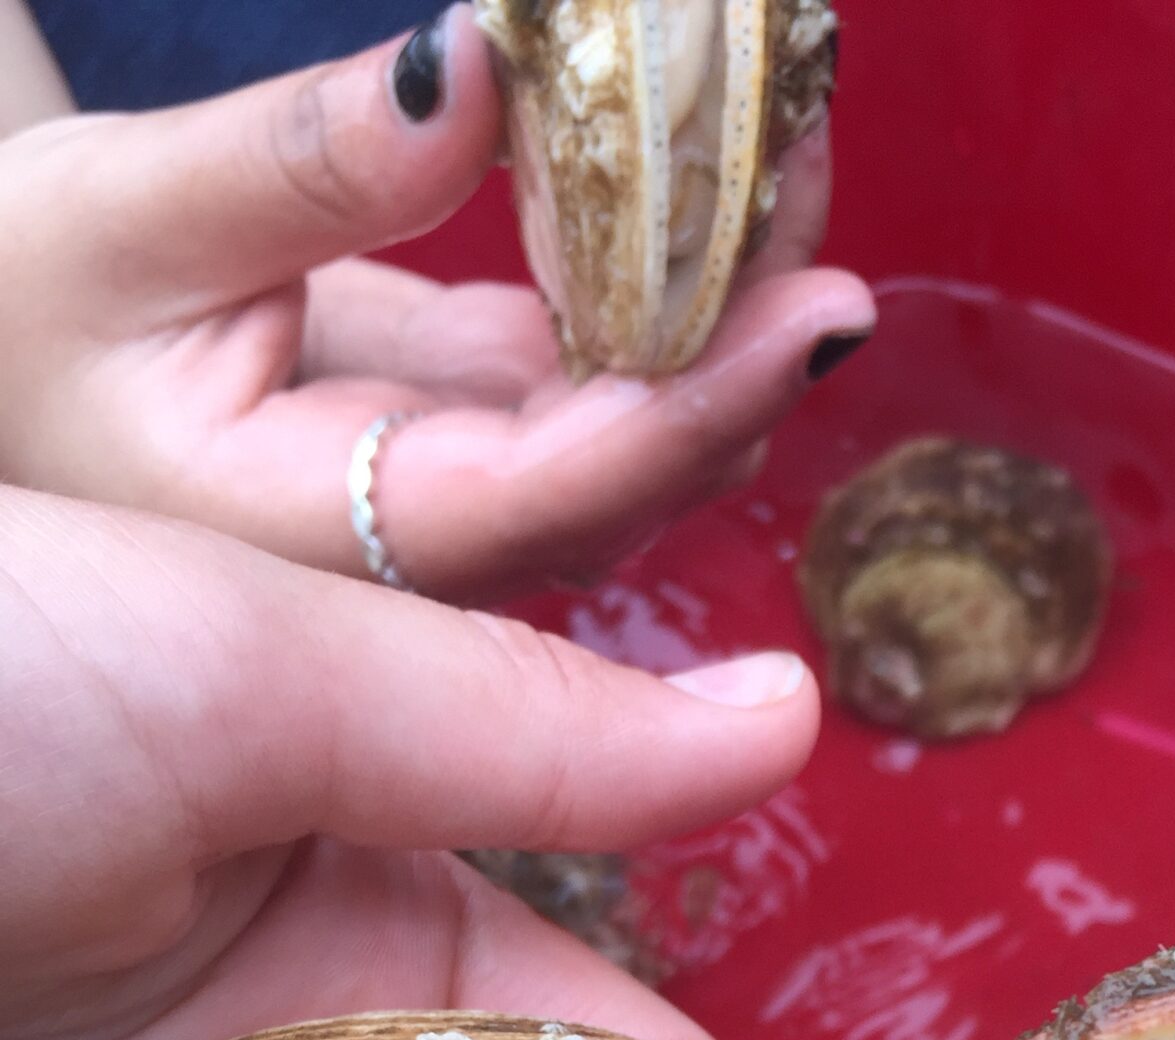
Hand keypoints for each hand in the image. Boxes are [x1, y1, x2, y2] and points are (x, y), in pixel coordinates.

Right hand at [0, 6, 874, 598]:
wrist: (1, 355)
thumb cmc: (11, 309)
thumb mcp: (118, 220)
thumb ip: (303, 166)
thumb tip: (476, 68)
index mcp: (316, 548)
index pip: (542, 495)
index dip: (690, 403)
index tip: (822, 311)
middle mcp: (418, 566)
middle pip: (628, 476)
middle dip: (744, 333)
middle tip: (817, 172)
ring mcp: (461, 505)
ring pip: (637, 433)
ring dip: (725, 301)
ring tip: (791, 145)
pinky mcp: (476, 435)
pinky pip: (606, 372)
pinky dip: (668, 279)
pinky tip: (718, 175)